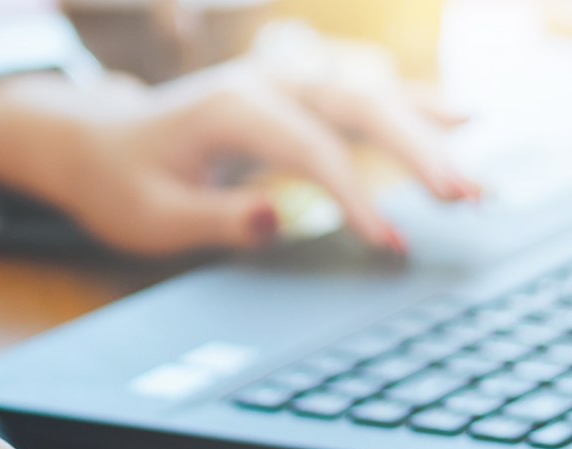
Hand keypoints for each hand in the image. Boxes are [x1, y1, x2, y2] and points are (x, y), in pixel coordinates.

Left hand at [0, 54, 473, 256]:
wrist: (95, 141)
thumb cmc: (121, 184)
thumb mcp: (150, 217)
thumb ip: (213, 219)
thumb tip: (277, 221)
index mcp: (230, 109)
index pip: (310, 149)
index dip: (355, 196)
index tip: (390, 243)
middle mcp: (265, 83)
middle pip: (358, 107)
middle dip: (417, 152)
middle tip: (466, 199)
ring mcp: (284, 82)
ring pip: (370, 96)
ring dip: (429, 133)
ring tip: (476, 181)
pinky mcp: (294, 95)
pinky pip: (362, 94)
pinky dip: (414, 105)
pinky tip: (465, 117)